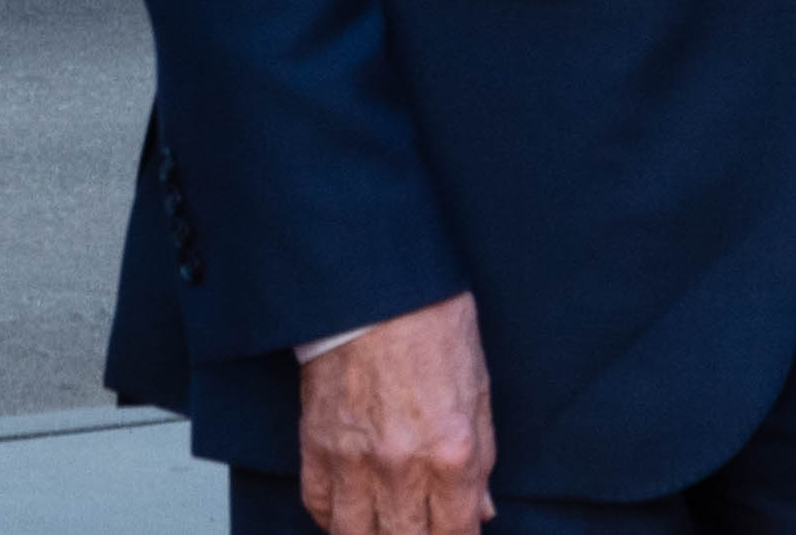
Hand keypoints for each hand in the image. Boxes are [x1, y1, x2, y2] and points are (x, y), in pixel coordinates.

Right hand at [299, 293, 492, 534]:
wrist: (372, 287)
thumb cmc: (431, 327)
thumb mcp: (478, 394)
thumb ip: (480, 461)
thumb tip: (479, 508)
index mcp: (452, 455)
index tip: (453, 533)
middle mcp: (401, 466)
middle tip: (417, 528)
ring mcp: (353, 457)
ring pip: (355, 534)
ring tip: (382, 528)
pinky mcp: (315, 441)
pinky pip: (317, 502)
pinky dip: (331, 516)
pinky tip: (348, 510)